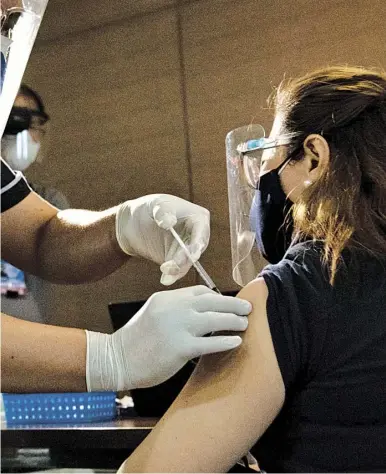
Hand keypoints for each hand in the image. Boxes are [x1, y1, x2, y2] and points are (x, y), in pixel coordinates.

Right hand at [86, 286, 250, 390]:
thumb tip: (200, 311)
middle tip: (247, 308)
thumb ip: (174, 309)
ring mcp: (177, 327)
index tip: (228, 303)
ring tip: (245, 323)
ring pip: (215, 319)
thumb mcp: (153, 313)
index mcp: (166, 298)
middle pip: (212, 301)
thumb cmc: (135, 340)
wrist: (116, 359)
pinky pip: (210, 343)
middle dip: (233, 304)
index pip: (200, 292)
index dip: (218, 297)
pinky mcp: (180, 348)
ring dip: (234, 321)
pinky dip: (226, 341)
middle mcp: (173, 308)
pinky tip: (236, 342)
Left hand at [116, 194, 209, 284]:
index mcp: (198, 218)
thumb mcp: (156, 205)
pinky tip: (165, 279)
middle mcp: (196, 235)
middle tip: (172, 266)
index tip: (192, 254)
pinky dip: (172, 275)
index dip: (198, 244)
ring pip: (187, 263)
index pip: (201, 232)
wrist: (134, 223)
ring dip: (177, 270)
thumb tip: (169, 222)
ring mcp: (187, 249)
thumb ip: (163, 212)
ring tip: (165, 273)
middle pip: (196, 250)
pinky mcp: (177, 261)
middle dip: (184, 259)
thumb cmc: (150, 208)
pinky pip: (178, 270)